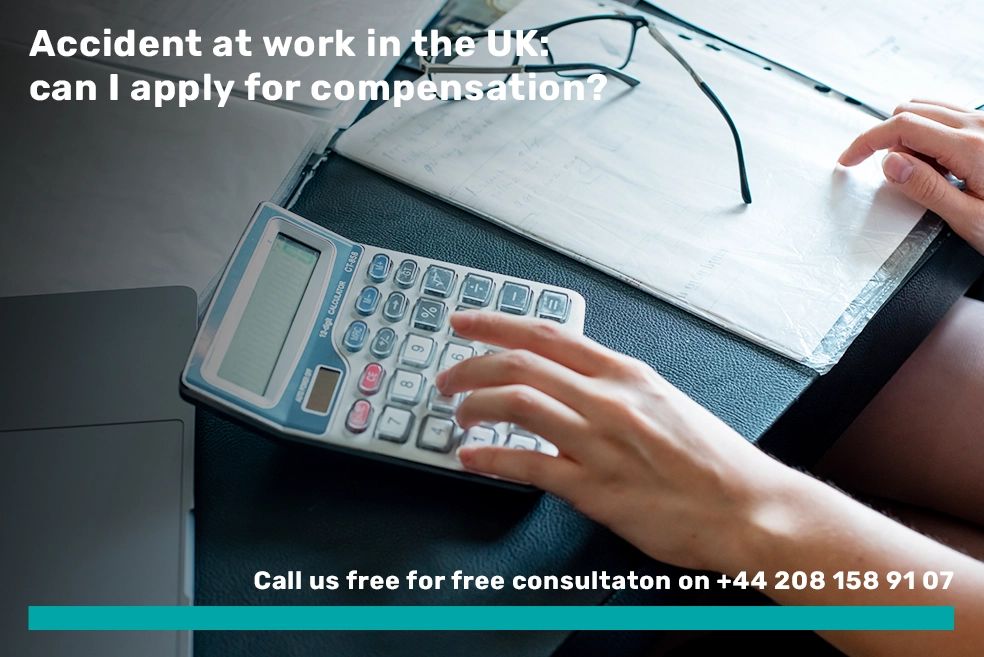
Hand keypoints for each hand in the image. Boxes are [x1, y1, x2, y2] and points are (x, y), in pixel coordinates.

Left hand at [436, 311, 791, 572]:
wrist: (750, 509)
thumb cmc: (712, 461)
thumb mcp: (662, 402)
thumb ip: (612, 388)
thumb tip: (566, 383)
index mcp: (625, 374)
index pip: (546, 333)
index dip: (495, 323)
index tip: (463, 321)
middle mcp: (610, 400)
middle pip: (521, 363)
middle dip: (470, 365)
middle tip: (447, 376)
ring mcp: (602, 443)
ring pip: (518, 403)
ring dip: (475, 405)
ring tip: (458, 414)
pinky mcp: (597, 490)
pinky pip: (529, 465)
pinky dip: (490, 458)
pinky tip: (471, 458)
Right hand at [838, 100, 983, 252]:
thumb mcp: (969, 219)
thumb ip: (926, 189)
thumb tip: (890, 163)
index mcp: (971, 148)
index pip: (901, 127)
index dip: (866, 141)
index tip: (849, 159)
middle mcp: (980, 127)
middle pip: (911, 111)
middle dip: (888, 139)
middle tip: (888, 175)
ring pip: (929, 108)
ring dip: (909, 133)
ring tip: (918, 172)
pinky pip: (949, 115)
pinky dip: (929, 131)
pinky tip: (938, 161)